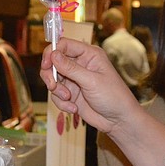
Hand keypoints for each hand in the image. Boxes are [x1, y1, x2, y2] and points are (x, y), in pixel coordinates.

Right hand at [41, 37, 164, 165]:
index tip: (46, 65)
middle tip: (52, 85)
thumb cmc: (113, 97)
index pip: (64, 45)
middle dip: (50, 74)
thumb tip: (53, 55)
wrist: (118, 120)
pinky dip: (62, 102)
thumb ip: (71, 68)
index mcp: (89, 54)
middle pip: (54, 62)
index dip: (52, 53)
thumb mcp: (92, 81)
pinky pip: (56, 95)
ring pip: (53, 79)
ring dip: (57, 91)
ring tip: (69, 99)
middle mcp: (80, 64)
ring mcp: (74, 79)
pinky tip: (74, 108)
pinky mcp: (71, 94)